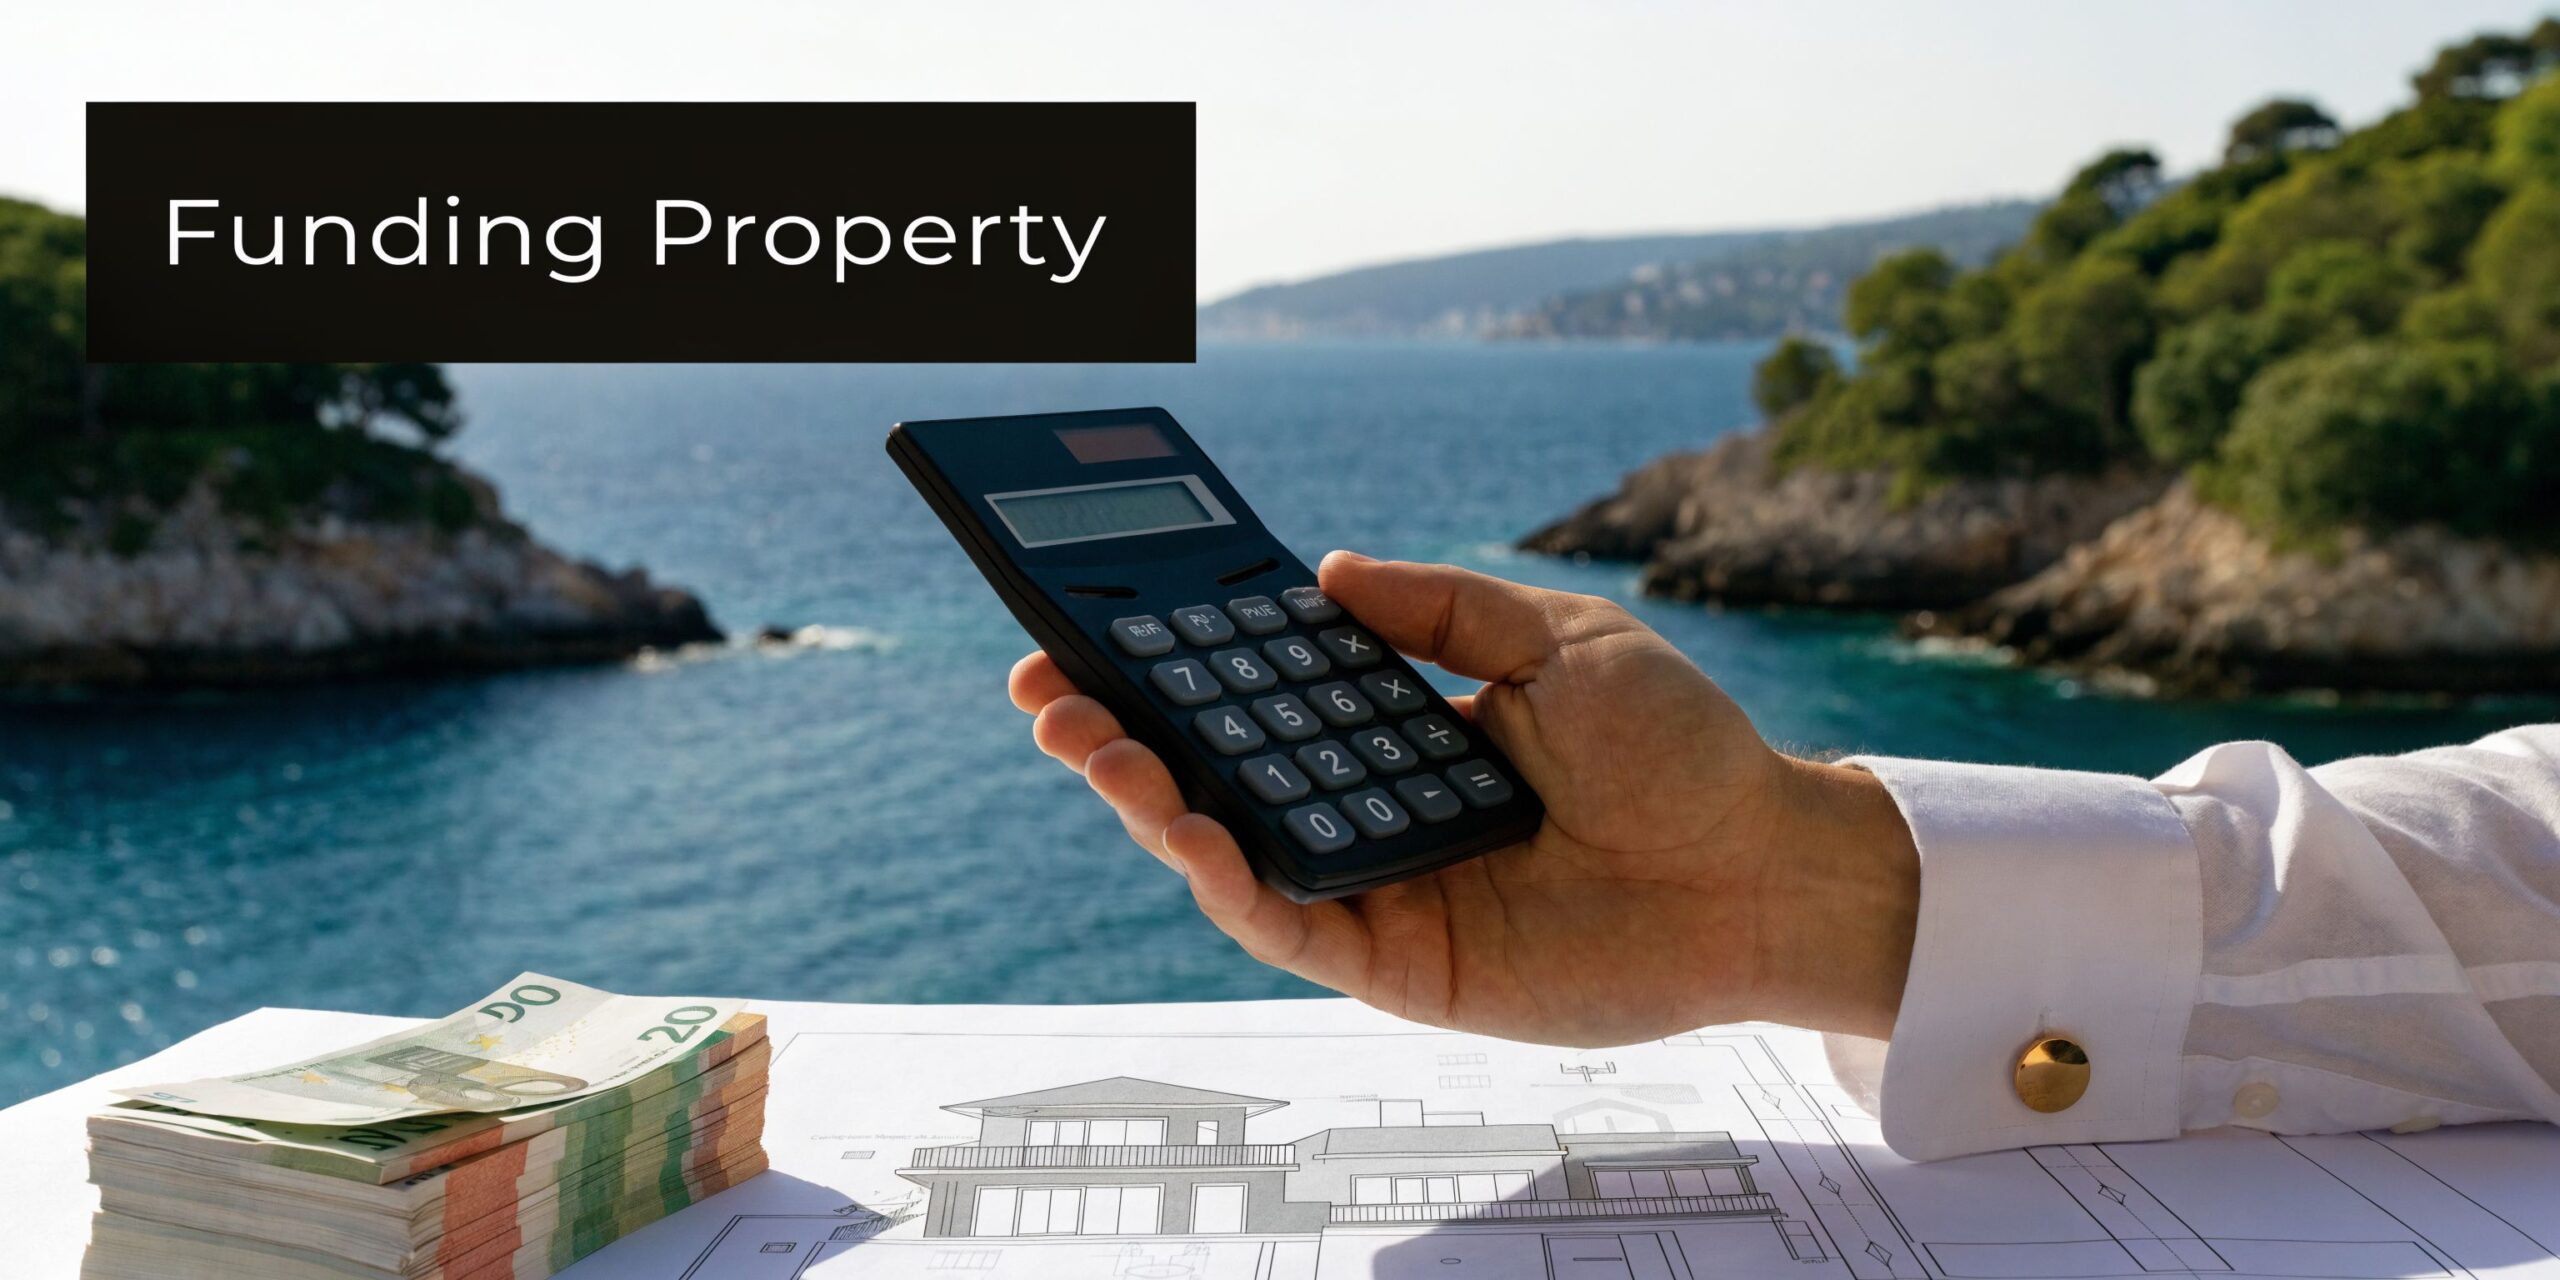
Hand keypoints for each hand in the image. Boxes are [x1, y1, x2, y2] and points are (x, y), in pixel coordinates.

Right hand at [1010, 551, 1918, 1046]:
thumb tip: (1328, 568)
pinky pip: (1291, 927)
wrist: (1762, 866)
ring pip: (1234, 851)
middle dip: (1127, 733)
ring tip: (1091, 744)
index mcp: (1404, 729)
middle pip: (1224, 774)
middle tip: (1048, 689)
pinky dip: (1231, 883)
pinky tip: (1186, 833)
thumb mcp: (1555, 640)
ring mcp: (1380, 887)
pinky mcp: (1400, 962)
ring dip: (1152, 800)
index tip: (1096, 623)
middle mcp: (1374, 809)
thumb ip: (1440, 609)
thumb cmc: (1682, 751)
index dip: (1182, 665)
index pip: (1266, 695)